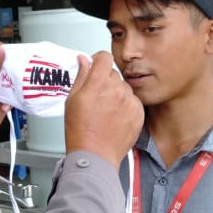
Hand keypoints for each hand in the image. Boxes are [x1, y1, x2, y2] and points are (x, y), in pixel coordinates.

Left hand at [0, 40, 8, 139]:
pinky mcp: (1, 97)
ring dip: (13, 80)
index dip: (0, 48)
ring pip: (9, 76)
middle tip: (18, 68)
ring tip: (15, 85)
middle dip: (11, 65)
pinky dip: (13, 94)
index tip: (10, 54)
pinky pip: (12, 90)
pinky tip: (9, 100)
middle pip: (2, 62)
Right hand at [64, 52, 142, 169]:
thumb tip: (84, 60)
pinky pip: (133, 101)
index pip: (104, 57)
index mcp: (98, 83)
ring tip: (106, 111)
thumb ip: (81, 76)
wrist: (95, 155)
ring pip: (124, 87)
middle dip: (105, 80)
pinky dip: (126, 106)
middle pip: (114, 73)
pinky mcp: (139, 113)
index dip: (98, 61)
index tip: (96, 67)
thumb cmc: (81, 131)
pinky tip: (115, 117)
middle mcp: (117, 89)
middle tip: (97, 97)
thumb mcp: (72, 99)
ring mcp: (130, 101)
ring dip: (116, 93)